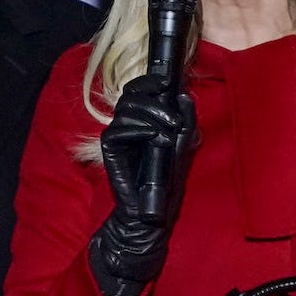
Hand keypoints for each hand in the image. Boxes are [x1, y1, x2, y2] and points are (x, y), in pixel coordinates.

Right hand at [89, 74, 195, 295]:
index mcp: (142, 120)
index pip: (138, 90)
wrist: (151, 214)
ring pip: (125, 111)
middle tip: (174, 118)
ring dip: (150, 116)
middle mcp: (127, 125)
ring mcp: (117, 137)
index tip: (168, 81)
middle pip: (131, 96)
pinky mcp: (110, 152)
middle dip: (154, 101)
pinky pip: (116, 131)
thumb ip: (185, 121)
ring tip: (168, 133)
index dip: (149, 81)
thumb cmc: (167, 182)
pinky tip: (152, 136)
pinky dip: (136, 129)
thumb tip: (184, 94)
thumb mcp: (184, 146)